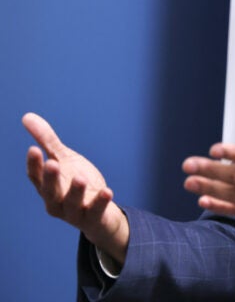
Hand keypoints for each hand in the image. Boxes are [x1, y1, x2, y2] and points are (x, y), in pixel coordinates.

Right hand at [23, 113, 128, 263]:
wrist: (99, 213)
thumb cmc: (75, 183)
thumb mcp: (64, 159)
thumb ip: (47, 141)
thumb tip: (27, 117)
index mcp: (48, 187)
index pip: (36, 177)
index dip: (34, 165)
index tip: (33, 149)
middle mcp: (57, 201)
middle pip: (50, 192)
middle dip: (51, 178)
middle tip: (52, 163)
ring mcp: (74, 212)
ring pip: (72, 204)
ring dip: (75, 192)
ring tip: (80, 178)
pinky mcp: (93, 218)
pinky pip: (96, 212)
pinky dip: (100, 203)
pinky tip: (107, 191)